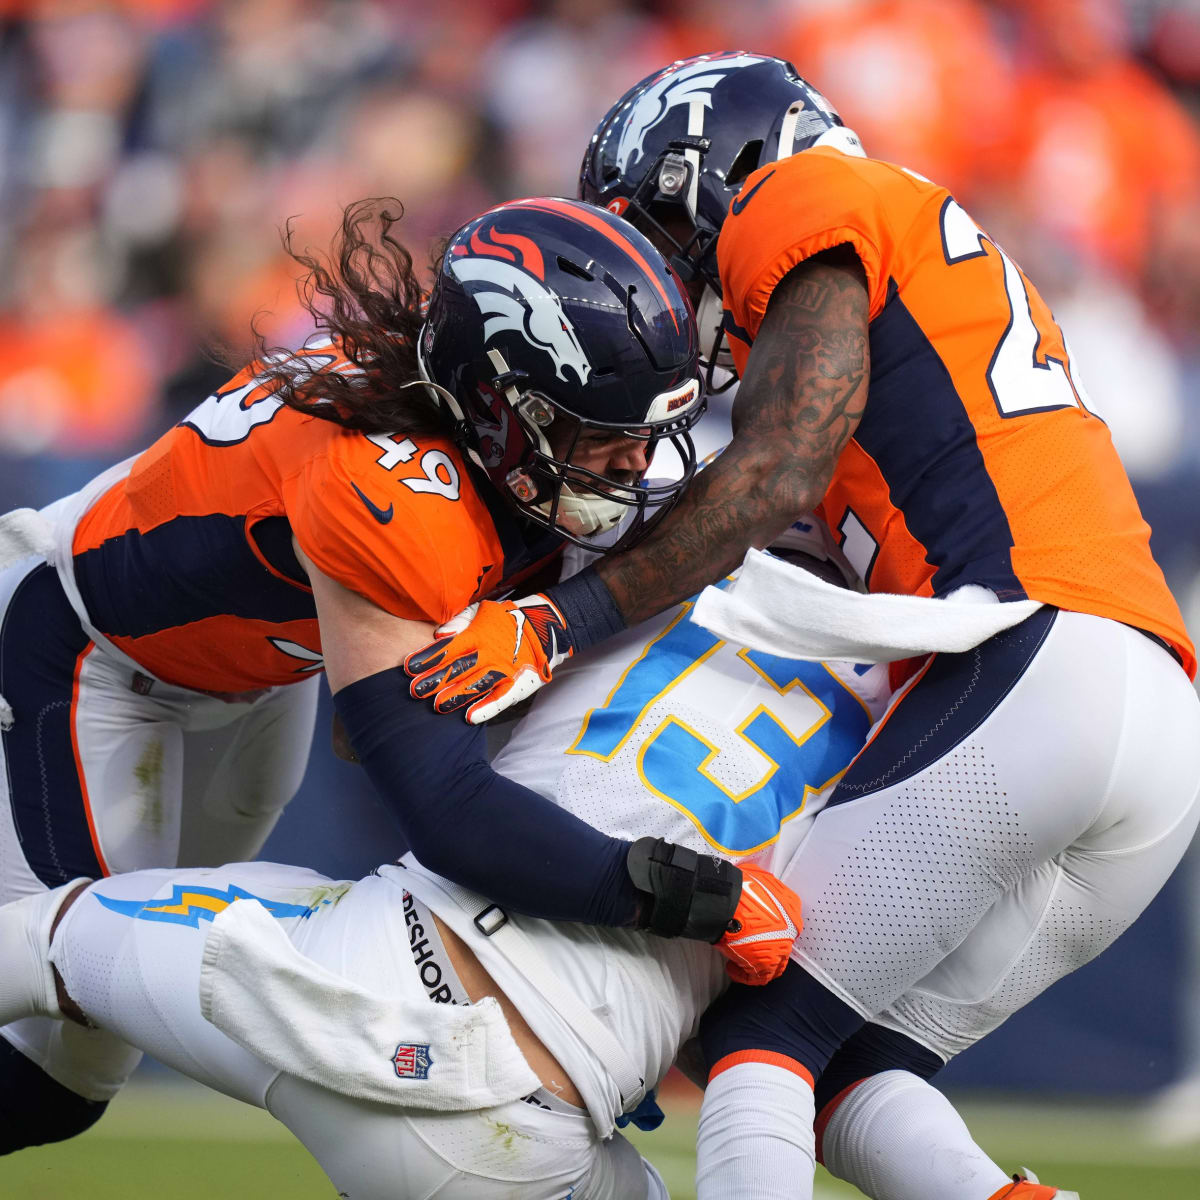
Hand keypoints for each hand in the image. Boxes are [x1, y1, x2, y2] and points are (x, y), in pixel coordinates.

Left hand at [404, 594, 573, 722]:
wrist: (545, 626)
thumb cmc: (505, 619)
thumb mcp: (482, 610)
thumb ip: (459, 621)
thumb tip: (438, 634)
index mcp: (478, 635)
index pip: (448, 648)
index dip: (428, 658)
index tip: (409, 667)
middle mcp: (489, 653)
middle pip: (458, 668)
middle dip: (436, 680)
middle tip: (415, 691)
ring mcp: (504, 670)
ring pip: (477, 685)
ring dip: (457, 695)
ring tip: (438, 706)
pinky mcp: (516, 684)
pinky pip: (500, 698)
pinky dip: (486, 708)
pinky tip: (470, 718)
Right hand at [717, 866, 802, 985]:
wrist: (729, 901)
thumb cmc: (740, 887)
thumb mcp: (757, 878)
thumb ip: (761, 887)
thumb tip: (751, 884)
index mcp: (791, 906)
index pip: (787, 922)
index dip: (771, 927)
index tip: (757, 929)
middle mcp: (791, 929)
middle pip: (783, 945)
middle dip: (766, 948)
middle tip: (749, 948)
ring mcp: (781, 948)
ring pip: (774, 965)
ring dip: (757, 964)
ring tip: (739, 962)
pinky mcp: (766, 965)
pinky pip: (758, 977)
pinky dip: (744, 976)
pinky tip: (732, 969)